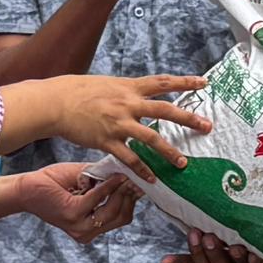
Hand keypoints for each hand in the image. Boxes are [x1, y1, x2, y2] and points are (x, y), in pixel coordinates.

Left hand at [9, 161, 136, 243]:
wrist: (25, 189)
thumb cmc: (52, 185)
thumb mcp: (84, 183)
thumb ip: (104, 181)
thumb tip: (129, 172)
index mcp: (90, 227)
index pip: (121, 218)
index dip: (133, 201)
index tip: (141, 184)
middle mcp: (86, 232)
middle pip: (122, 217)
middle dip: (131, 197)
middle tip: (137, 179)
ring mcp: (80, 226)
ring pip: (114, 211)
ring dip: (122, 191)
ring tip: (126, 176)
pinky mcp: (73, 214)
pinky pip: (98, 198)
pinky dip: (107, 185)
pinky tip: (113, 176)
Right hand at [55, 72, 210, 159]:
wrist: (55, 102)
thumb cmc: (78, 92)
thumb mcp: (107, 85)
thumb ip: (127, 92)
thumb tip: (141, 95)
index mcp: (129, 87)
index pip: (163, 82)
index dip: (185, 82)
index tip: (204, 83)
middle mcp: (128, 104)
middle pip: (165, 110)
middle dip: (189, 119)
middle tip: (207, 127)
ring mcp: (118, 123)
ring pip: (151, 138)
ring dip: (169, 152)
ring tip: (183, 163)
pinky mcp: (107, 141)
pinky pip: (129, 158)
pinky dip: (142, 170)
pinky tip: (152, 179)